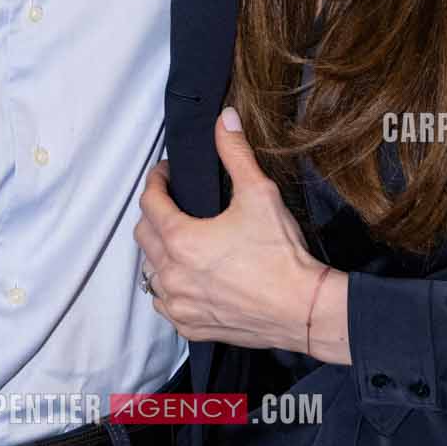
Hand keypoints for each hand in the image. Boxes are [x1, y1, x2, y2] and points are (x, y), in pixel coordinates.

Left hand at [135, 111, 341, 353]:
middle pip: (143, 235)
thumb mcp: (259, 193)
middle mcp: (172, 274)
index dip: (156, 181)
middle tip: (172, 202)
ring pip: (150, 271)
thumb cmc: (281, 254)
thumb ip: (235, 153)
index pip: (150, 202)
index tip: (167, 174)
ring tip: (178, 239)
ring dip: (158, 252)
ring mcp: (179, 304)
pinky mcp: (191, 326)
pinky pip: (164, 303)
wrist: (303, 309)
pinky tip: (185, 277)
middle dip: (154, 213)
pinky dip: (168, 287)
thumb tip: (225, 119)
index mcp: (181, 239)